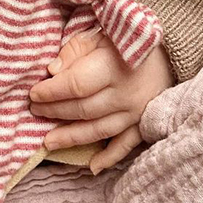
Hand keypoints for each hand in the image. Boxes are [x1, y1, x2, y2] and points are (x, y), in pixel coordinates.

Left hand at [29, 31, 173, 173]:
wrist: (169, 52)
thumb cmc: (125, 41)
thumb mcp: (99, 35)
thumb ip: (74, 51)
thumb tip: (51, 71)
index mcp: (114, 66)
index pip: (76, 85)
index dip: (52, 92)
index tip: (33, 93)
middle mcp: (126, 93)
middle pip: (84, 109)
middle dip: (55, 112)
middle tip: (34, 111)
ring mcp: (136, 112)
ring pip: (99, 130)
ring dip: (72, 137)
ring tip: (48, 142)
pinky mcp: (144, 123)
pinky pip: (126, 145)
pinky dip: (110, 158)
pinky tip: (92, 166)